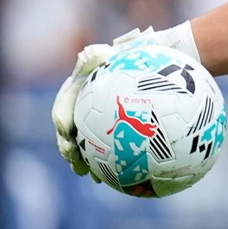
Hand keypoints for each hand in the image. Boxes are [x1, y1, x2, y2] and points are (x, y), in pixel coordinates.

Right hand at [51, 24, 200, 177]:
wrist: (166, 66)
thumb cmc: (143, 57)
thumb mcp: (125, 52)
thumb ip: (104, 54)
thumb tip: (88, 53)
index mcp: (83, 89)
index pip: (65, 105)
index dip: (62, 119)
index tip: (65, 133)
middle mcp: (89, 107)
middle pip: (72, 131)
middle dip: (69, 149)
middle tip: (75, 162)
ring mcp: (102, 121)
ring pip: (90, 145)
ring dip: (87, 162)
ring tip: (93, 176)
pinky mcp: (120, 132)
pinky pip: (114, 149)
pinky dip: (114, 163)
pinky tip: (123, 177)